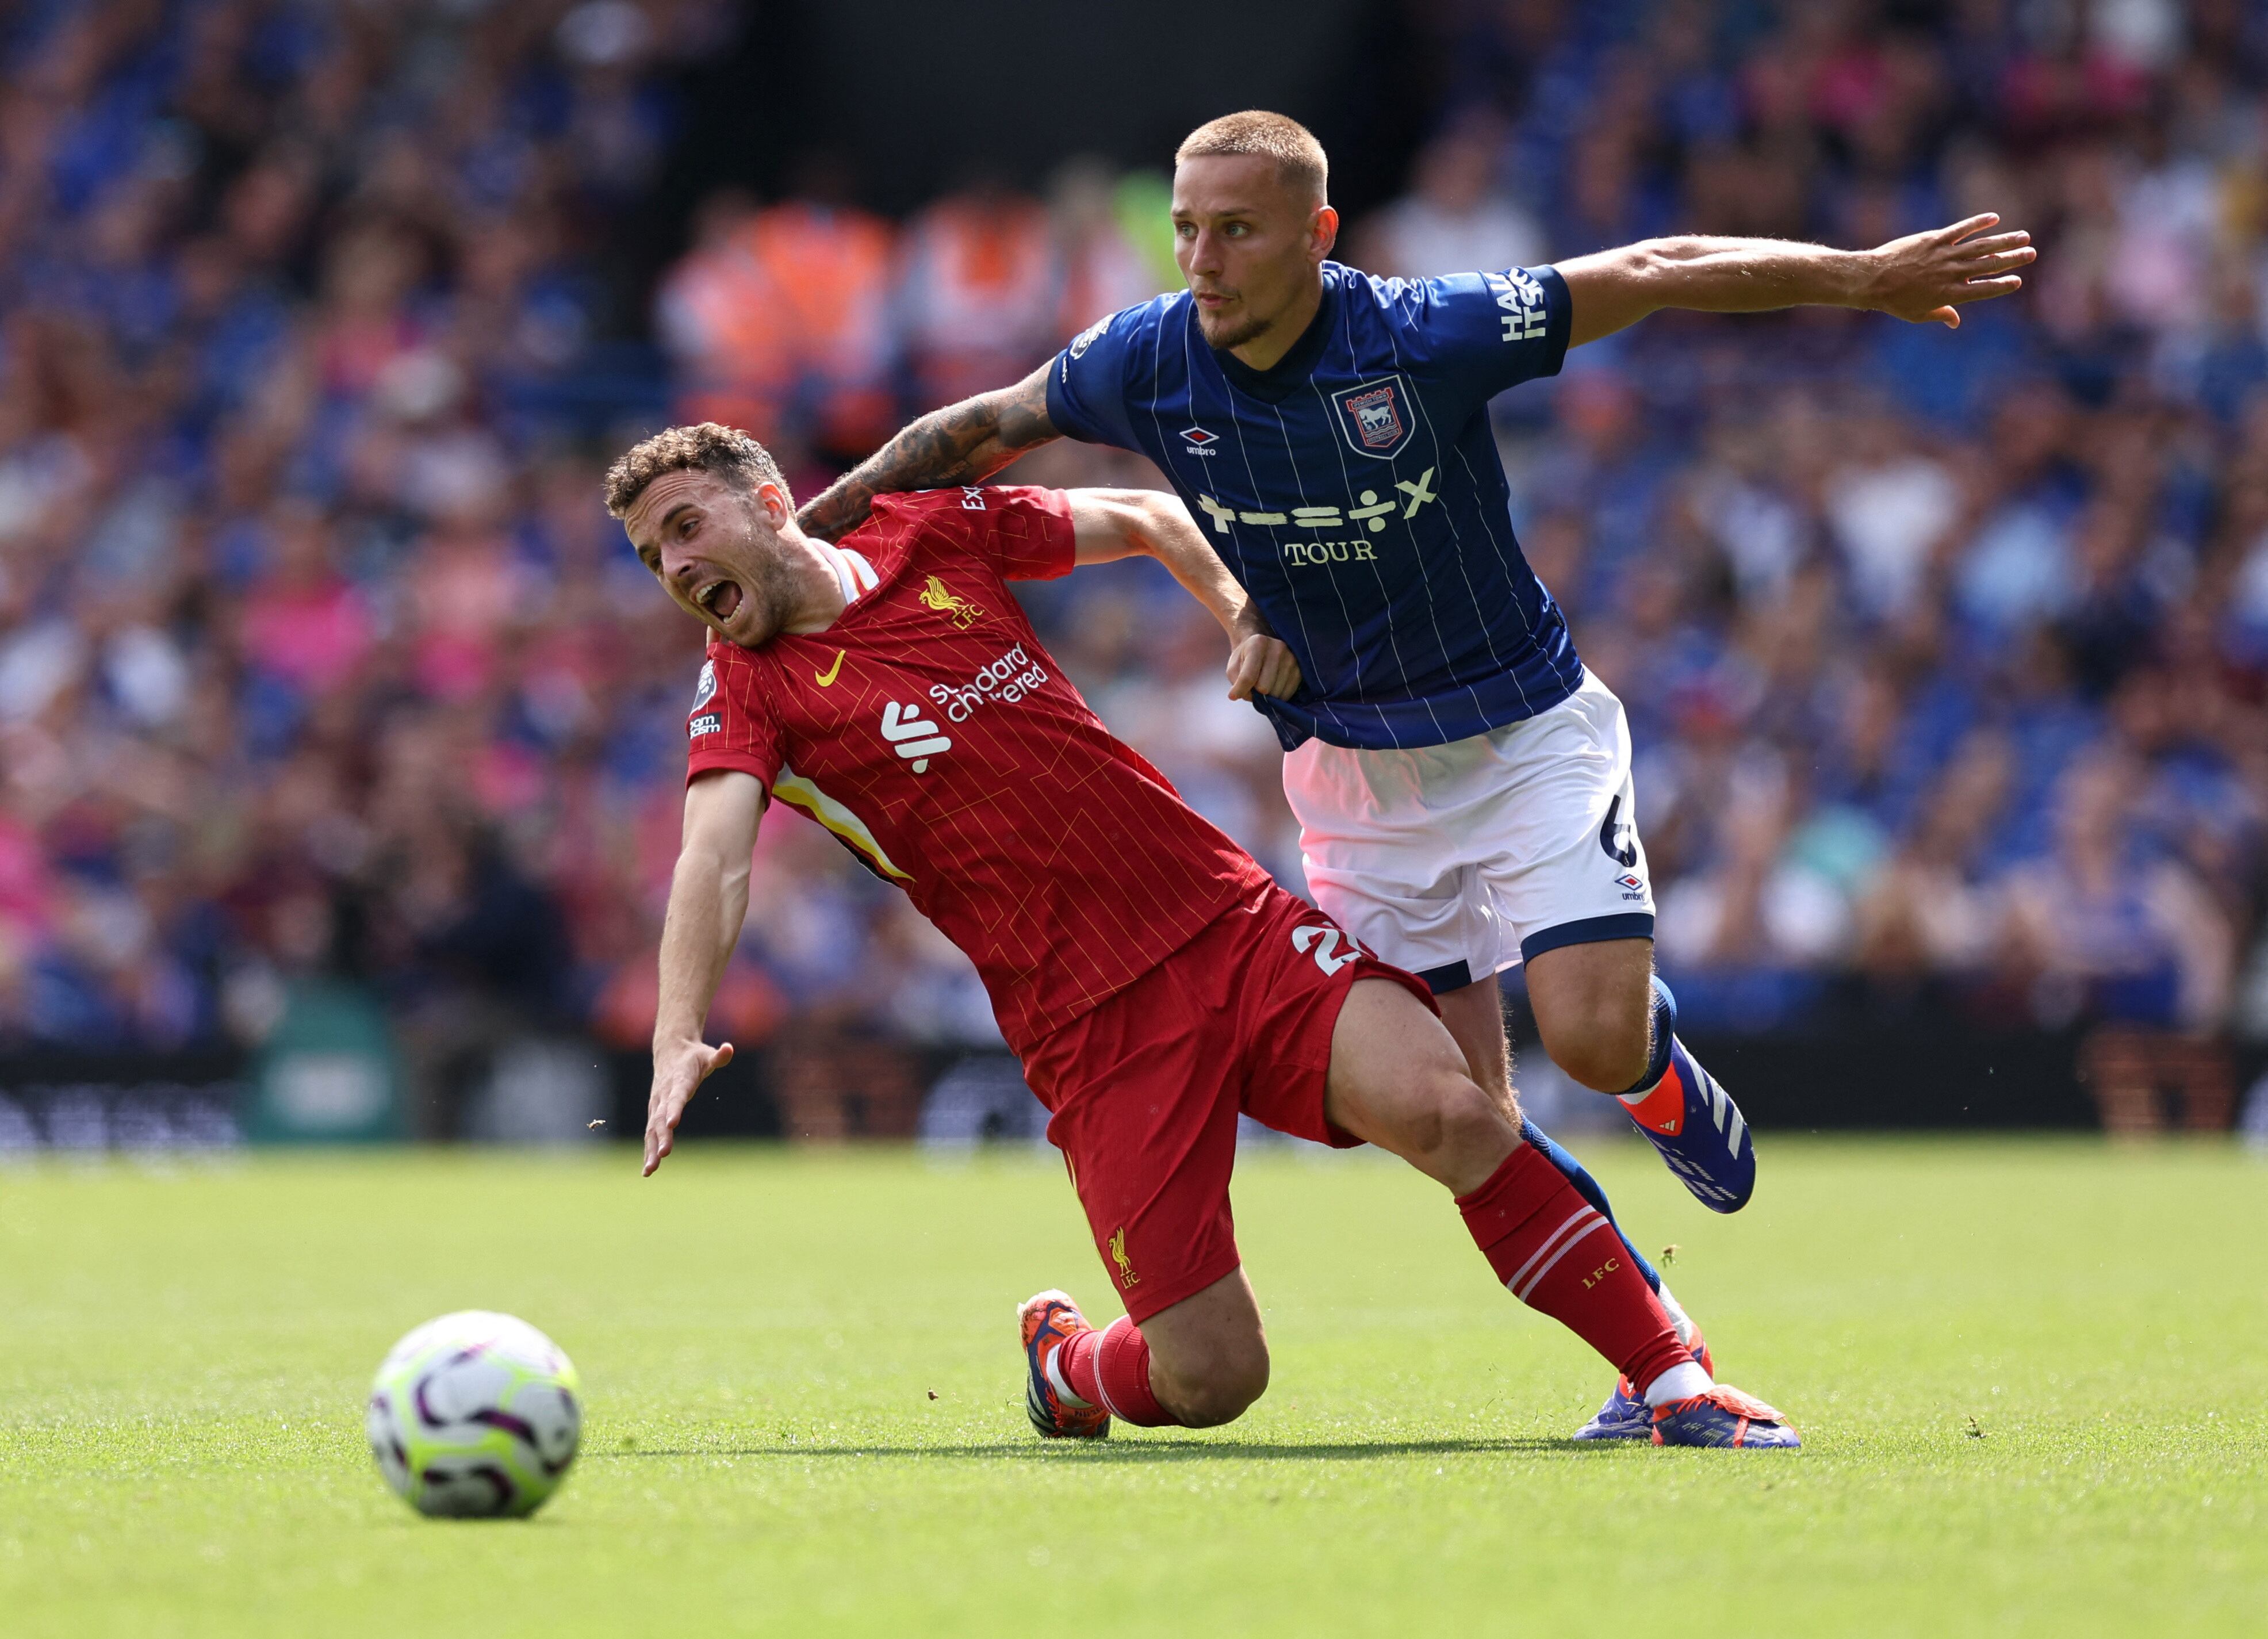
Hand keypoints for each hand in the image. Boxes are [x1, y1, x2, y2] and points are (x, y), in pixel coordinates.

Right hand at [643, 1037, 733, 1175]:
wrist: (670, 1051)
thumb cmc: (693, 1056)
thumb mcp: (707, 1055)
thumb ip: (718, 1056)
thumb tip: (729, 1048)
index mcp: (679, 1081)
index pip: (677, 1096)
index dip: (674, 1109)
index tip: (672, 1123)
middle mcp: (664, 1095)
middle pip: (661, 1117)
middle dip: (662, 1137)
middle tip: (664, 1155)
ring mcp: (657, 1104)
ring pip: (652, 1129)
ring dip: (651, 1149)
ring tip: (651, 1170)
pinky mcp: (655, 1112)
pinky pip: (650, 1133)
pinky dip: (648, 1150)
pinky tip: (648, 1169)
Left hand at [1226, 632, 1300, 700]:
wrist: (1263, 647)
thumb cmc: (1245, 658)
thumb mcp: (1233, 667)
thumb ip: (1237, 682)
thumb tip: (1251, 697)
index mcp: (1258, 644)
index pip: (1248, 676)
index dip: (1239, 690)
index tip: (1232, 696)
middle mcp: (1278, 648)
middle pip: (1264, 687)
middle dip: (1256, 692)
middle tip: (1253, 685)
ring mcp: (1291, 658)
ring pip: (1276, 693)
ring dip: (1267, 695)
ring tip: (1264, 684)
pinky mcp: (1300, 669)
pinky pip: (1287, 694)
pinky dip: (1278, 696)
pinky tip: (1273, 687)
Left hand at [1861, 214, 2034, 327]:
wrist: (1873, 279)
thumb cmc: (1894, 300)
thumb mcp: (1917, 314)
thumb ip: (1940, 314)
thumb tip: (1955, 321)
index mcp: (1950, 295)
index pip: (1983, 290)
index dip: (2002, 285)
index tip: (2018, 280)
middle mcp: (1951, 274)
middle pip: (1988, 266)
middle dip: (2012, 260)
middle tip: (2032, 254)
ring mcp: (1944, 255)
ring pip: (1980, 246)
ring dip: (2003, 240)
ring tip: (2023, 236)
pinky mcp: (1934, 240)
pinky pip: (1960, 229)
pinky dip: (1977, 223)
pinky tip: (1994, 218)